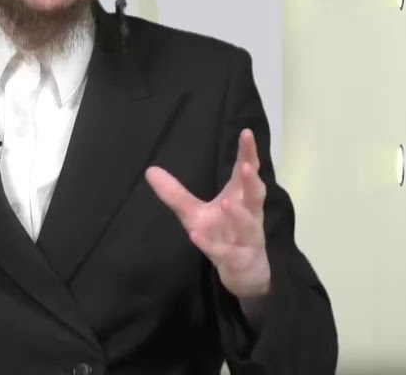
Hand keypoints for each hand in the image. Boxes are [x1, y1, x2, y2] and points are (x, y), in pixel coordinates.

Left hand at [146, 128, 269, 299]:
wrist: (243, 272)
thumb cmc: (223, 234)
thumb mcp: (195, 213)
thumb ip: (176, 193)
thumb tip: (150, 170)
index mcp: (240, 198)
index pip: (246, 173)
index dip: (248, 154)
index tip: (246, 133)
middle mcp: (249, 215)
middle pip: (255, 196)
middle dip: (251, 181)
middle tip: (246, 166)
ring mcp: (246, 239)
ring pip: (248, 225)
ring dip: (239, 214)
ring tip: (227, 202)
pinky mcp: (237, 259)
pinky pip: (226, 252)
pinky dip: (211, 245)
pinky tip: (196, 236)